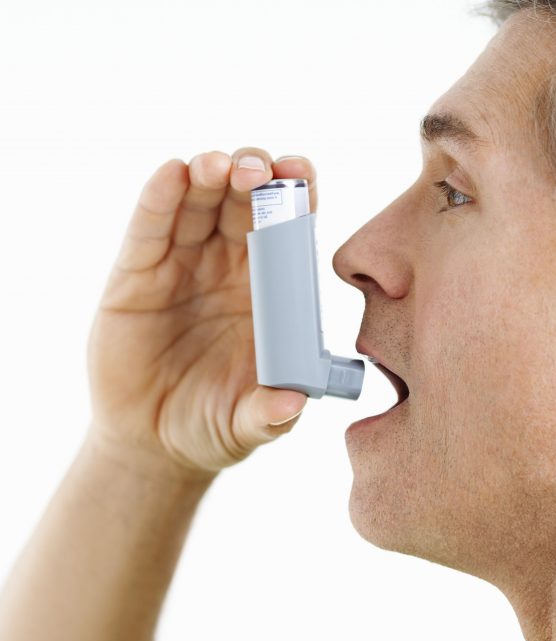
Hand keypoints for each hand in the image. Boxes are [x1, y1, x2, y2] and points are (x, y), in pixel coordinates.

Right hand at [86, 149, 318, 479]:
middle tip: (260, 168)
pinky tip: (172, 174)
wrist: (154, 443)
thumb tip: (293, 402)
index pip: (288, 233)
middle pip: (244, 205)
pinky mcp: (137, 275)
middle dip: (254, 177)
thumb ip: (272, 414)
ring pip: (198, 204)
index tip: (302, 176)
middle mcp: (229, 269)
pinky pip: (150, 228)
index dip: (296, 198)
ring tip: (219, 165)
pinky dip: (160, 198)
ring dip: (209, 175)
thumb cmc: (214, 426)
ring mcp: (182, 266)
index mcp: (269, 293)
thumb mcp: (249, 425)